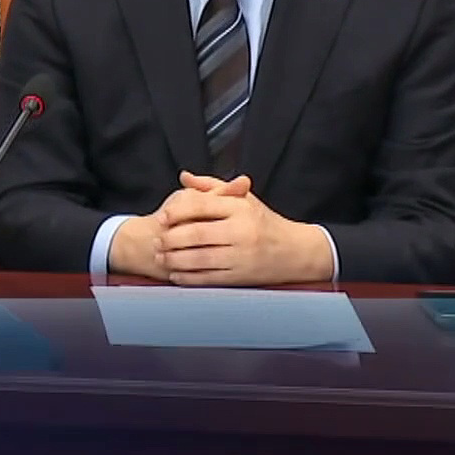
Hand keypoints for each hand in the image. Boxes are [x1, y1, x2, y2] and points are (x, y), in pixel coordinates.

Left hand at [155, 170, 332, 285]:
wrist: (298, 252)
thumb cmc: (265, 222)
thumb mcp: (244, 199)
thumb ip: (212, 186)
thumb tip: (184, 177)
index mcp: (241, 208)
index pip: (201, 206)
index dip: (176, 211)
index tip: (161, 217)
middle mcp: (242, 231)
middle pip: (196, 234)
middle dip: (170, 239)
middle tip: (156, 240)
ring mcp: (242, 256)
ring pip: (200, 258)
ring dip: (175, 259)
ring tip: (161, 257)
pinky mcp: (243, 276)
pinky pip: (210, 278)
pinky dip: (190, 277)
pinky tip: (176, 274)